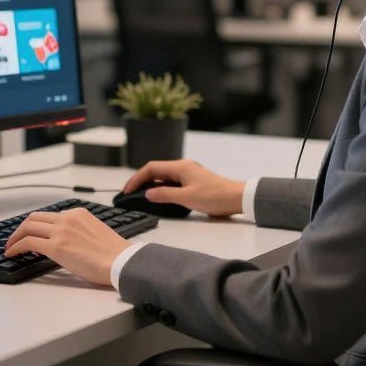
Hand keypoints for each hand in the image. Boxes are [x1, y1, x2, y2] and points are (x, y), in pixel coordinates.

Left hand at [4, 207, 130, 285]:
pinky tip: (12, 253)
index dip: (36, 225)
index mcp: (77, 213)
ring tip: (10, 248)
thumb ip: (77, 230)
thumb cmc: (113, 253)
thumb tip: (64, 240)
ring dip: (15, 237)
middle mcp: (67, 218)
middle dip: (21, 228)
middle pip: (34, 218)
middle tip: (15, 239)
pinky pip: (28, 242)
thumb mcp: (94, 231)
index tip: (30, 233)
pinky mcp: (56, 246)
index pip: (49, 216)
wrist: (121, 261)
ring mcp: (60, 231)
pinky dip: (16, 246)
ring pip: (28, 227)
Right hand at [122, 160, 245, 217]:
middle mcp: (183, 167)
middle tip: (130, 193)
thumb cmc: (216, 196)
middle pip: (155, 170)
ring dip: (151, 184)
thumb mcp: (187, 198)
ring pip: (163, 176)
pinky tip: (159, 197)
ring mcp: (188, 174)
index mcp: (180, 167)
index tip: (127, 189)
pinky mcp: (193, 181)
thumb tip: (148, 193)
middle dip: (141, 180)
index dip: (136, 178)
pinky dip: (161, 187)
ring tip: (140, 196)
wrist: (237, 198)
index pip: (151, 168)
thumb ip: (165, 195)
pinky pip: (172, 182)